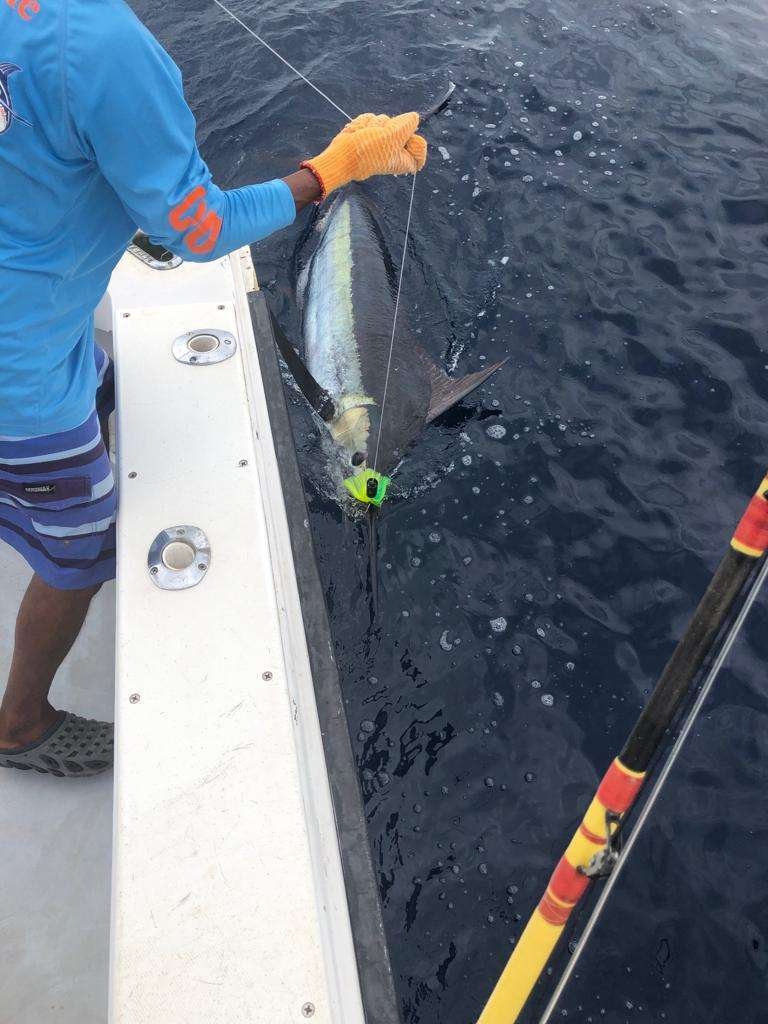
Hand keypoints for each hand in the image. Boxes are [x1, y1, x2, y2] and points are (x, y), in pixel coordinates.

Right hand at [301, 112, 427, 198]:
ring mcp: (382, 141)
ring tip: (366, 135)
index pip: (420, 146)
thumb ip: (408, 124)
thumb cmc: (369, 151)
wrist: (342, 154)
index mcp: (405, 159)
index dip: (414, 139)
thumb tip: (413, 118)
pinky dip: (364, 123)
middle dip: (389, 127)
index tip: (404, 141)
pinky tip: (359, 132)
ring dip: (374, 123)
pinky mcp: (369, 134)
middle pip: (401, 126)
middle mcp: (395, 150)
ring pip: (386, 120)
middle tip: (379, 137)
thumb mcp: (394, 135)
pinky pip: (372, 119)